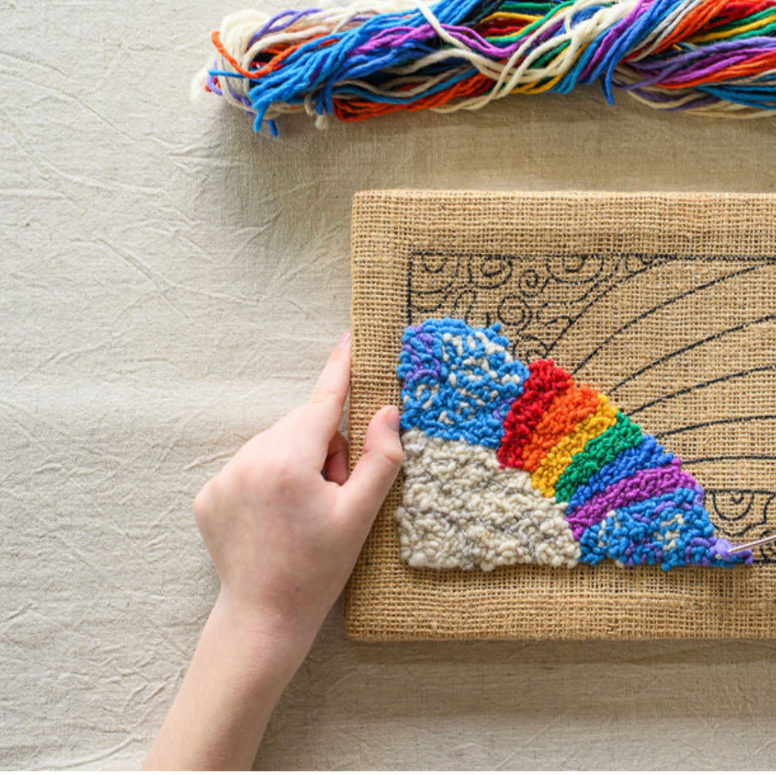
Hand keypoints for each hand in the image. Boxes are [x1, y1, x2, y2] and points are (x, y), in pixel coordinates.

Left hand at [193, 331, 402, 653]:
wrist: (263, 617)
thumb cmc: (318, 569)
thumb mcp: (360, 515)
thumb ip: (380, 459)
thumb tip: (387, 413)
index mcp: (289, 461)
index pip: (323, 402)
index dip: (340, 369)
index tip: (348, 337)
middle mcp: (250, 459)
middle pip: (303, 426)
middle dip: (326, 448)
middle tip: (335, 494)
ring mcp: (224, 477)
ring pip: (277, 444)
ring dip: (298, 463)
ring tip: (304, 512)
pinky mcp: (209, 494)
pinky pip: (251, 466)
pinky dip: (270, 479)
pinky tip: (276, 518)